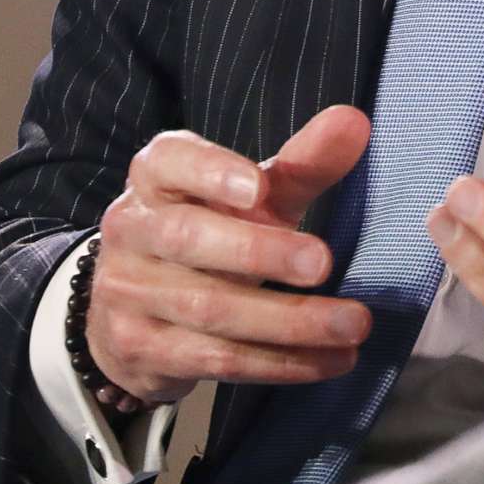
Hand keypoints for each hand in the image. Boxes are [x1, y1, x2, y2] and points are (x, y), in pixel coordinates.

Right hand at [86, 105, 374, 403]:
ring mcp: (128, 293)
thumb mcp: (254, 195)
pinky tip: (331, 359)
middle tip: (323, 262)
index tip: (259, 187)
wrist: (135, 306)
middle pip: (188, 238)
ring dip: (289, 321)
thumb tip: (355, 122)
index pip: (170, 162)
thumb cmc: (213, 229)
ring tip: (352, 324)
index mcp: (156, 177)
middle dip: (259, 252)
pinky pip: (216, 358)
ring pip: (209, 308)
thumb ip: (303, 162)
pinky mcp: (141, 349)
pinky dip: (280, 362)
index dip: (212, 171)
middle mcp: (132, 229)